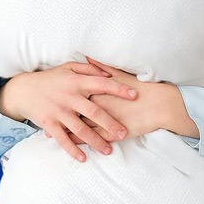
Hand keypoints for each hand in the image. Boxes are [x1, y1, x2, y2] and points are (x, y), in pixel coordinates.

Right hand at [0, 60, 137, 162]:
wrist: (23, 90)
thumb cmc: (50, 78)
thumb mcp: (68, 67)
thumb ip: (89, 68)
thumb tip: (108, 72)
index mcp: (77, 82)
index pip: (102, 84)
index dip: (119, 89)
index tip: (135, 95)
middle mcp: (70, 97)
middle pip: (95, 112)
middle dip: (111, 124)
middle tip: (124, 134)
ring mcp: (59, 112)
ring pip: (81, 129)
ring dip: (95, 141)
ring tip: (108, 151)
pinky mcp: (49, 123)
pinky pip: (62, 139)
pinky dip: (72, 149)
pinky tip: (83, 158)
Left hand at [45, 56, 181, 143]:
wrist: (161, 106)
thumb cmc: (143, 90)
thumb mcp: (122, 76)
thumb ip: (104, 68)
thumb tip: (89, 57)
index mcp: (99, 89)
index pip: (75, 91)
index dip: (60, 92)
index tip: (48, 92)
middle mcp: (97, 104)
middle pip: (71, 108)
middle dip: (56, 111)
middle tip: (42, 111)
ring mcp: (103, 120)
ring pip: (77, 126)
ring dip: (62, 129)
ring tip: (46, 131)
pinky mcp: (110, 134)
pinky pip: (90, 139)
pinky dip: (77, 143)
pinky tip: (68, 145)